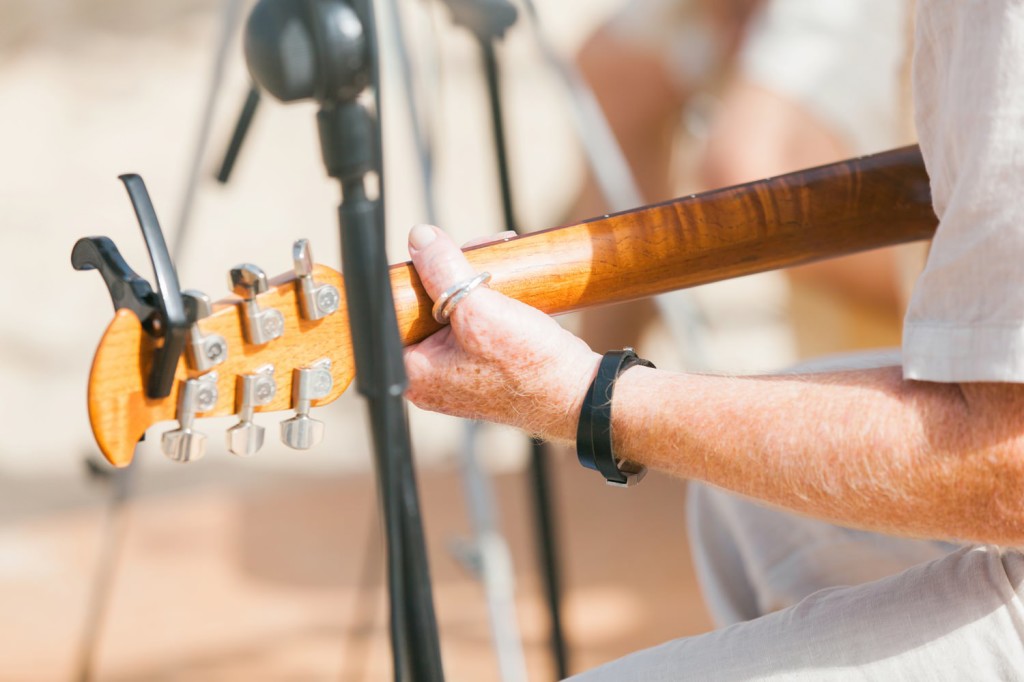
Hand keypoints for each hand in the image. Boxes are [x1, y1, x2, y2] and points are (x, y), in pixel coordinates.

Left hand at [403, 224, 600, 441]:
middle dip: (449, 272)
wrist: (578, 394)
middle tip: (473, 252)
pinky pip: (471, 322)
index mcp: (413, 372)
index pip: (392, 311)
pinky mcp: (480, 365)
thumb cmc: (530, 368)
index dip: (412, 276)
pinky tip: (504, 282)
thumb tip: (419, 237)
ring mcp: (455, 372)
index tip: (433, 256)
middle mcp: (429, 376)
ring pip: (449, 309)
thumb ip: (444, 271)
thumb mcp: (481, 310)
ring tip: (496, 260)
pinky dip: (485, 298)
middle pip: (423, 306)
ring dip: (472, 280)